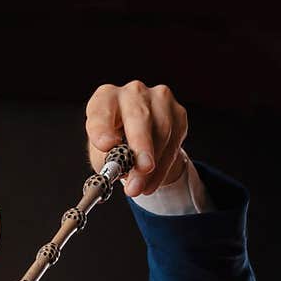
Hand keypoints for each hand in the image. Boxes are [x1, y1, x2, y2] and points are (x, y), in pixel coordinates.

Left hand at [85, 81, 188, 197]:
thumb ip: (107, 161)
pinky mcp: (178, 112)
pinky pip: (175, 140)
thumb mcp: (102, 155)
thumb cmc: (115, 146)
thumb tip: (118, 170)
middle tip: (142, 168)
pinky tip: (151, 181)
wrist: (139, 145)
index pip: (102, 108)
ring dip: (153, 164)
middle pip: (139, 116)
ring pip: (162, 130)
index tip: (106, 145)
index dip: (103, 127)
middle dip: (141, 146)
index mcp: (106, 98)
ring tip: (140, 187)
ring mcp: (158, 98)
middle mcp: (132, 92)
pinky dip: (163, 166)